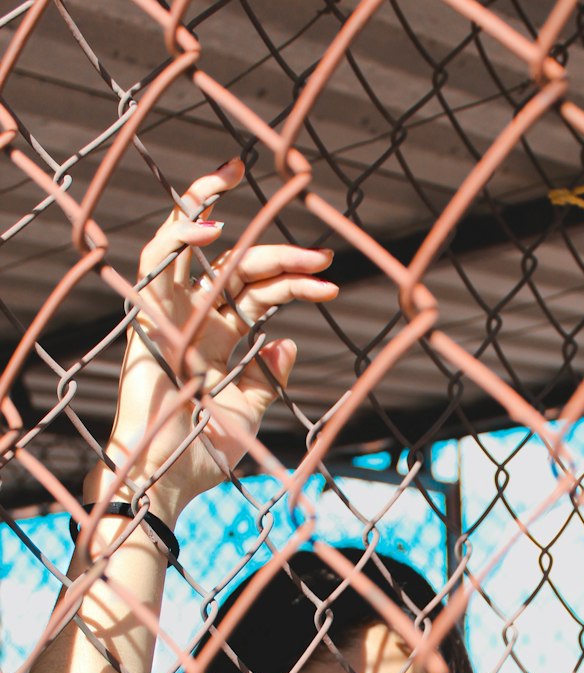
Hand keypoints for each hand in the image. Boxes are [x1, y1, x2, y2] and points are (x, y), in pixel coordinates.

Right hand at [84, 159, 338, 518]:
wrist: (167, 480)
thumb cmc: (204, 454)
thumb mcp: (250, 413)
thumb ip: (269, 377)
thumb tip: (287, 342)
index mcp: (220, 336)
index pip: (262, 292)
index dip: (296, 282)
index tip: (331, 281)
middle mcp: (194, 316)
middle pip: (237, 265)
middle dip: (279, 253)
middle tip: (320, 257)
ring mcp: (168, 312)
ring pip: (187, 242)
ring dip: (207, 203)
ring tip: (235, 175)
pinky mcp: (146, 316)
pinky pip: (156, 263)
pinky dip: (178, 236)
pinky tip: (211, 226)